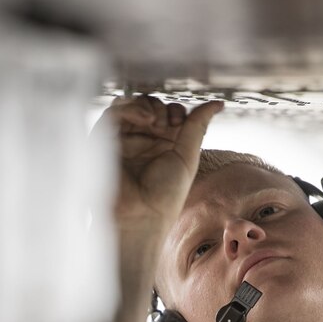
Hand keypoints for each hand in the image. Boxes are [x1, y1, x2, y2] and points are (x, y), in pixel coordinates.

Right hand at [96, 95, 223, 240]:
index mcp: (163, 146)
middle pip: (149, 106)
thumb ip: (198, 126)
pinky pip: (113, 114)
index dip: (175, 111)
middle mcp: (142, 142)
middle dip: (161, 108)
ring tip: (155, 121)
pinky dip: (130, 109)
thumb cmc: (164, 197)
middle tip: (168, 124)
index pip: (167, 113)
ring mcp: (123, 141)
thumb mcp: (187, 157)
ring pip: (131, 106)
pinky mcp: (104, 142)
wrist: (139, 217)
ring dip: (146, 106)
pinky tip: (144, 119)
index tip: (180, 123)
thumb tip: (218, 104)